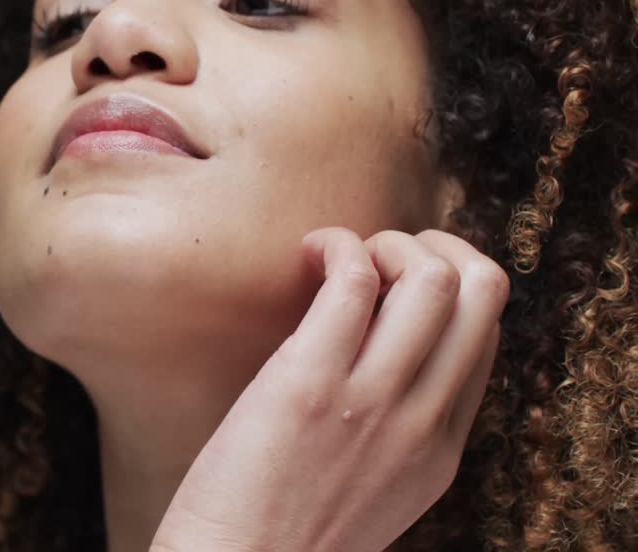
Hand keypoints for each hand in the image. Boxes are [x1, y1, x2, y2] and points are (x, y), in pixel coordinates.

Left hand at [150, 227, 508, 551]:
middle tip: (381, 255)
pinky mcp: (309, 383)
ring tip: (340, 256)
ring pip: (434, 279)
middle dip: (438, 248)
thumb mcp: (375, 488)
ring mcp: (372, 401)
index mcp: (442, 448)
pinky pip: (353, 281)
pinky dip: (339, 246)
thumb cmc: (282, 529)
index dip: (449, 288)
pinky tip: (309, 254)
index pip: (484, 336)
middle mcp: (422, 420)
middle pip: (483, 294)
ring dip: (390, 243)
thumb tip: (383, 354)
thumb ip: (398, 430)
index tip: (396, 283)